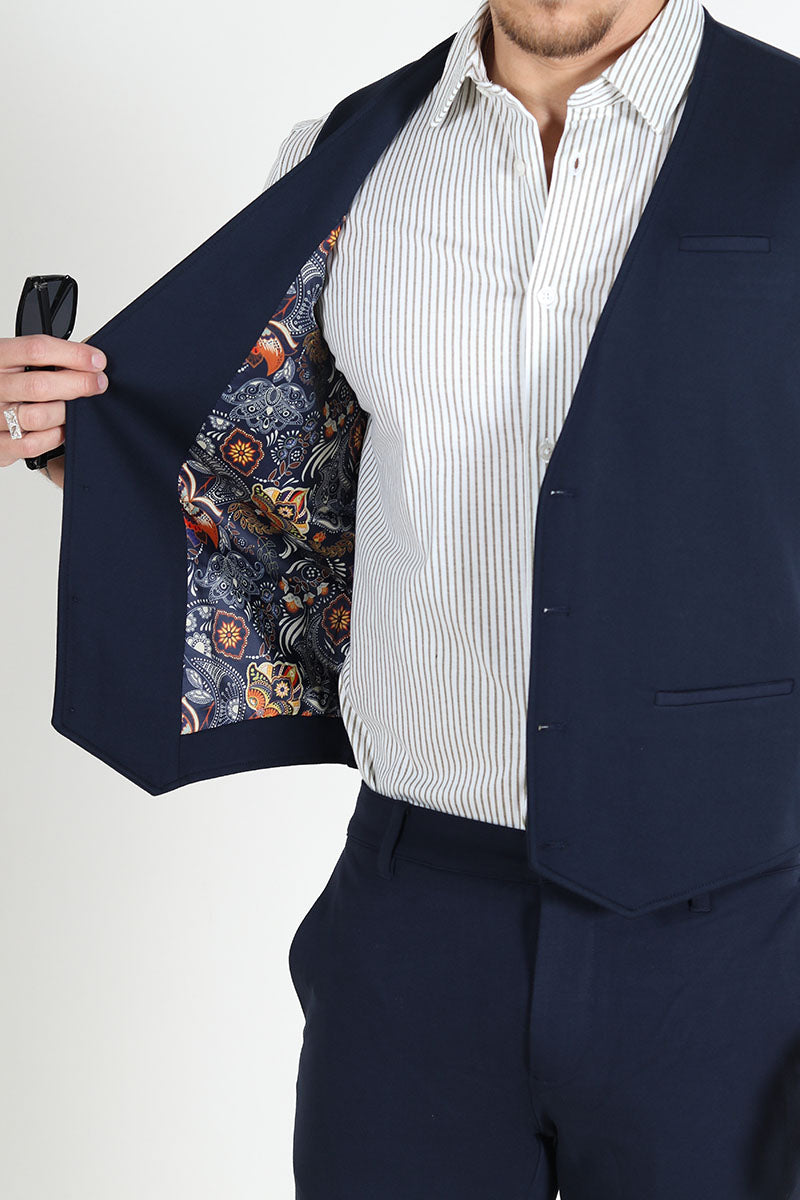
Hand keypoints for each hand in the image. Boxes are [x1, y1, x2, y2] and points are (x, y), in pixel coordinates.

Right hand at [0, 333, 108, 488]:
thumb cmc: (5, 383)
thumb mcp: (18, 362)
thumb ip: (47, 359)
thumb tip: (92, 359)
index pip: (37, 350)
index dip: (74, 355)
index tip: (97, 361)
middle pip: (39, 385)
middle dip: (78, 384)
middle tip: (98, 384)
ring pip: (37, 417)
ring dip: (65, 413)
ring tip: (76, 409)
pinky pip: (32, 445)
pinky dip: (53, 437)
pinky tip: (61, 429)